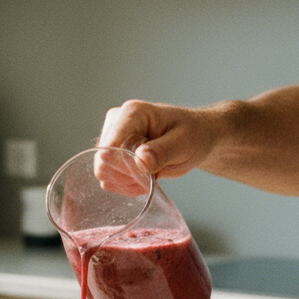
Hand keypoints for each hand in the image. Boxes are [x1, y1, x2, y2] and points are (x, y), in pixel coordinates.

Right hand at [98, 100, 219, 181]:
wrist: (194, 137)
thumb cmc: (192, 134)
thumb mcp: (184, 143)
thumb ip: (162, 152)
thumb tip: (140, 160)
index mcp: (132, 113)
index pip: (110, 148)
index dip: (125, 167)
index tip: (149, 172)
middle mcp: (116, 122)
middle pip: (104, 163)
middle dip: (128, 176)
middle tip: (154, 174)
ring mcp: (111, 138)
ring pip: (104, 173)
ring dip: (128, 183)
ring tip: (150, 175)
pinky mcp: (111, 154)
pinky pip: (108, 179)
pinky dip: (126, 185)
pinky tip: (143, 178)